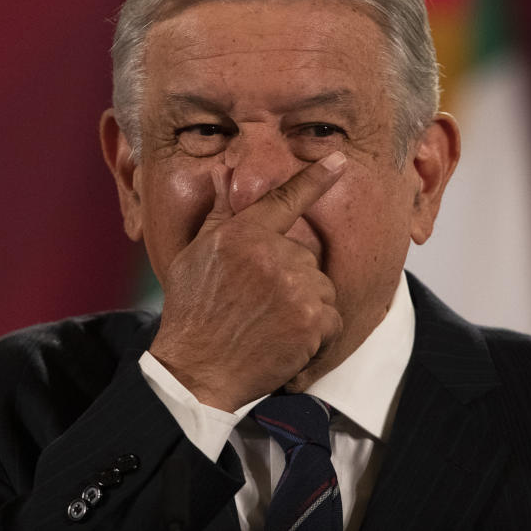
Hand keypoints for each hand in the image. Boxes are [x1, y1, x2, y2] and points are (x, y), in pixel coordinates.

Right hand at [149, 151, 347, 411]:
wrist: (197, 370)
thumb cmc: (192, 313)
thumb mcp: (193, 256)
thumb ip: (218, 214)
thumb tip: (223, 175)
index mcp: (242, 234)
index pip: (285, 199)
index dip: (316, 178)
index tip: (339, 161)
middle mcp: (271, 254)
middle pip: (306, 258)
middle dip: (292, 281)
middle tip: (259, 307)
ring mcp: (294, 286)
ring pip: (322, 288)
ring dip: (306, 310)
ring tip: (270, 327)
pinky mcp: (311, 319)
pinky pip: (332, 320)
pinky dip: (317, 337)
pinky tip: (287, 344)